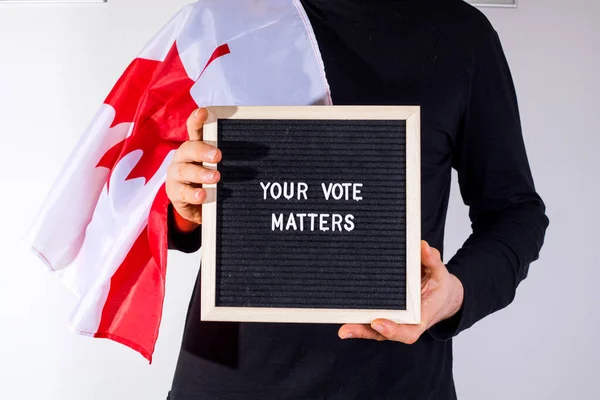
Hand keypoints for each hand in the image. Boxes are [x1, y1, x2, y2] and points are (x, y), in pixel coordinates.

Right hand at [165, 108, 221, 231]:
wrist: (193, 206)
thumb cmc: (208, 180)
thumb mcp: (218, 165)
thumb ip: (230, 156)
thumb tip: (263, 150)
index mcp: (195, 147)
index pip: (194, 129)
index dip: (197, 120)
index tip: (204, 112)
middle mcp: (183, 158)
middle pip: (188, 149)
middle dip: (202, 150)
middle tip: (218, 155)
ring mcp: (177, 175)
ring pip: (184, 171)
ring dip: (200, 173)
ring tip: (216, 177)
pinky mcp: (175, 193)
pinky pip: (183, 193)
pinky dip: (194, 194)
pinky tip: (203, 195)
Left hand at [338, 240, 463, 343]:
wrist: (442, 295)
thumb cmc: (439, 286)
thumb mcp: (440, 272)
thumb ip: (432, 261)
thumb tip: (422, 247)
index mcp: (422, 316)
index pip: (409, 331)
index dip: (393, 331)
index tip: (378, 323)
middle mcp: (405, 321)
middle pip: (383, 332)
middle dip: (364, 331)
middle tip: (346, 329)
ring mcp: (393, 318)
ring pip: (373, 328)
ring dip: (357, 327)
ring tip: (341, 329)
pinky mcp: (385, 311)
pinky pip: (370, 317)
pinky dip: (357, 317)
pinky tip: (340, 312)